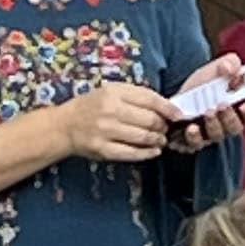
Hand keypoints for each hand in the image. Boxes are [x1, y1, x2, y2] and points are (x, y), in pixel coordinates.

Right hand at [59, 80, 174, 163]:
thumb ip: (137, 95)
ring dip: (158, 140)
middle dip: (163, 126)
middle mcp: (110, 111)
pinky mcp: (103, 150)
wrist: (65, 125)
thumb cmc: (92, 106)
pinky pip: (131, 154)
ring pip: (143, 138)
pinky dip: (147, 154)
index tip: (179, 115)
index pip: (150, 100)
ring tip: (160, 140)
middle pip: (149, 120)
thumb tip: (166, 106)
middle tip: (166, 129)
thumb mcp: (111, 91)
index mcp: (114, 93)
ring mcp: (106, 131)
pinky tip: (153, 151)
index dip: (169, 109)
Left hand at [170, 53, 244, 149]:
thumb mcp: (215, 69)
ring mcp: (208, 134)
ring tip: (208, 112)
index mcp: (235, 108)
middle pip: (234, 128)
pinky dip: (195, 136)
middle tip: (224, 105)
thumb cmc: (200, 86)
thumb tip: (231, 67)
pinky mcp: (191, 141)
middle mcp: (224, 124)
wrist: (174, 97)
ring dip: (214, 124)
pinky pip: (195, 143)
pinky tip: (192, 127)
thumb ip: (229, 63)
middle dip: (230, 117)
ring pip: (217, 135)